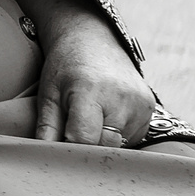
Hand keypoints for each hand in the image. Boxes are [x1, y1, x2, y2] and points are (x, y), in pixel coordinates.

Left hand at [33, 15, 153, 147]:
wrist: (93, 41)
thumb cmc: (65, 67)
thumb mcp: (48, 94)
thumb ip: (47, 127)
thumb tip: (43, 154)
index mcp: (91, 92)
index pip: (85, 139)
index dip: (71, 148)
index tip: (60, 148)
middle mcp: (122, 99)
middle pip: (105, 146)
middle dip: (87, 147)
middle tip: (72, 134)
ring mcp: (140, 104)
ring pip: (120, 144)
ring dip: (103, 141)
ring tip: (89, 119)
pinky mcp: (151, 107)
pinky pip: (133, 137)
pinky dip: (117, 135)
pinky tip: (105, 117)